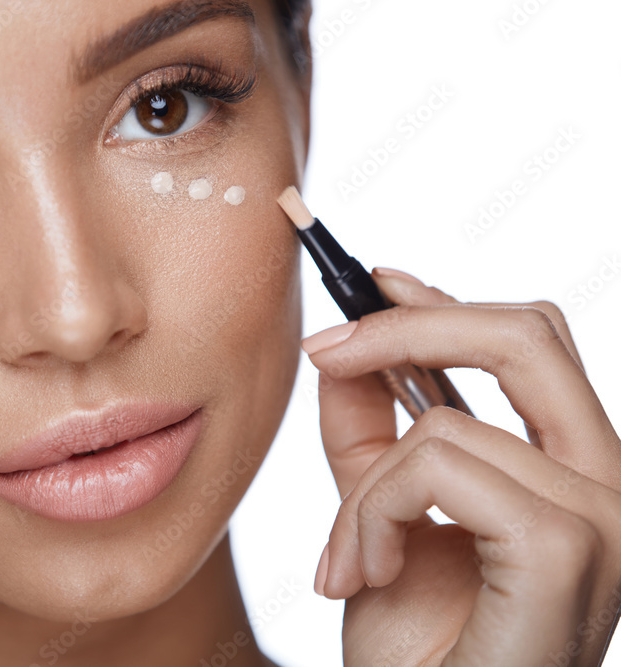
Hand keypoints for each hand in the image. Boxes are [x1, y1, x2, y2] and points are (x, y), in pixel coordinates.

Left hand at [302, 267, 620, 665]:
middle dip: (410, 325)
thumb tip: (344, 353)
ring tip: (347, 562)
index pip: (530, 344)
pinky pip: (436, 470)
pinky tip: (368, 576)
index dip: (445, 302)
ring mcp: (602, 516)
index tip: (374, 279)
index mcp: (570, 472)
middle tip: (326, 349)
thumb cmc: (416, 650)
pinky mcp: (566, 548)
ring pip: (442, 425)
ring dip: (362, 492)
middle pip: (527, 334)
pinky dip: (373, 516)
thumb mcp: (376, 518)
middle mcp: (607, 484)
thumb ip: (367, 435)